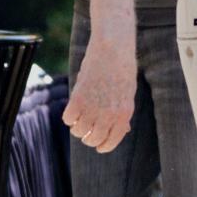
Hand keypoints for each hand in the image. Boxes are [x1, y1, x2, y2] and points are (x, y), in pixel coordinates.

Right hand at [63, 37, 135, 153]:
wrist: (113, 49)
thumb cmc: (122, 69)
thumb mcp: (128, 94)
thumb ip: (123, 113)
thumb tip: (124, 130)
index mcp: (123, 114)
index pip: (111, 141)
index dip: (103, 146)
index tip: (98, 146)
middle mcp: (108, 115)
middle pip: (93, 139)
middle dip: (89, 138)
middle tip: (86, 131)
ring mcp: (92, 107)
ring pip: (78, 131)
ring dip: (77, 128)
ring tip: (80, 118)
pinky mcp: (78, 98)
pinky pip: (68, 118)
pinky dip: (69, 117)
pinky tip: (73, 109)